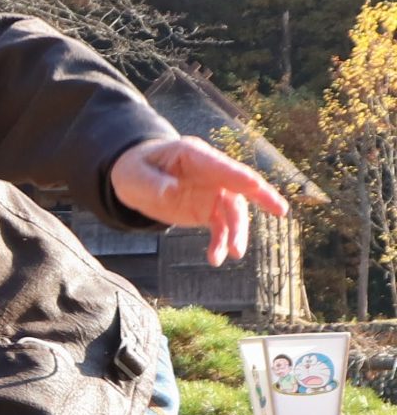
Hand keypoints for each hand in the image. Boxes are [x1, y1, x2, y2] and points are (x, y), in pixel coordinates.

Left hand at [108, 135, 289, 265]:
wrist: (136, 180)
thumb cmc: (135, 169)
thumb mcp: (133, 175)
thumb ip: (152, 182)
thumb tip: (169, 191)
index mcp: (194, 155)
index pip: (219, 164)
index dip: (237, 175)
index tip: (255, 185)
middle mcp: (211, 172)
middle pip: (240, 185)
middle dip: (262, 197)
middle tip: (281, 210)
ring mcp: (213, 191)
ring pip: (233, 211)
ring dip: (236, 232)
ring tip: (234, 253)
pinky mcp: (209, 210)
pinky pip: (221, 227)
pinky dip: (220, 242)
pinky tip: (215, 258)